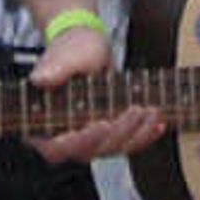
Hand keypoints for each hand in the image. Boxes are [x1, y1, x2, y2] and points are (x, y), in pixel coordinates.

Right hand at [24, 18, 160, 164]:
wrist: (85, 48)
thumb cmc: (70, 49)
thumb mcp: (63, 54)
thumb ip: (53, 68)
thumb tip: (41, 78)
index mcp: (42, 124)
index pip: (57, 148)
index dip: (79, 142)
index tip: (101, 124)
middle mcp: (63, 137)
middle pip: (89, 151)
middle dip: (117, 133)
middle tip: (135, 109)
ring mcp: (87, 139)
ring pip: (112, 149)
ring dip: (136, 133)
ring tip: (151, 111)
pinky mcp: (108, 136)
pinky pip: (127, 143)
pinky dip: (145, 135)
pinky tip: (158, 123)